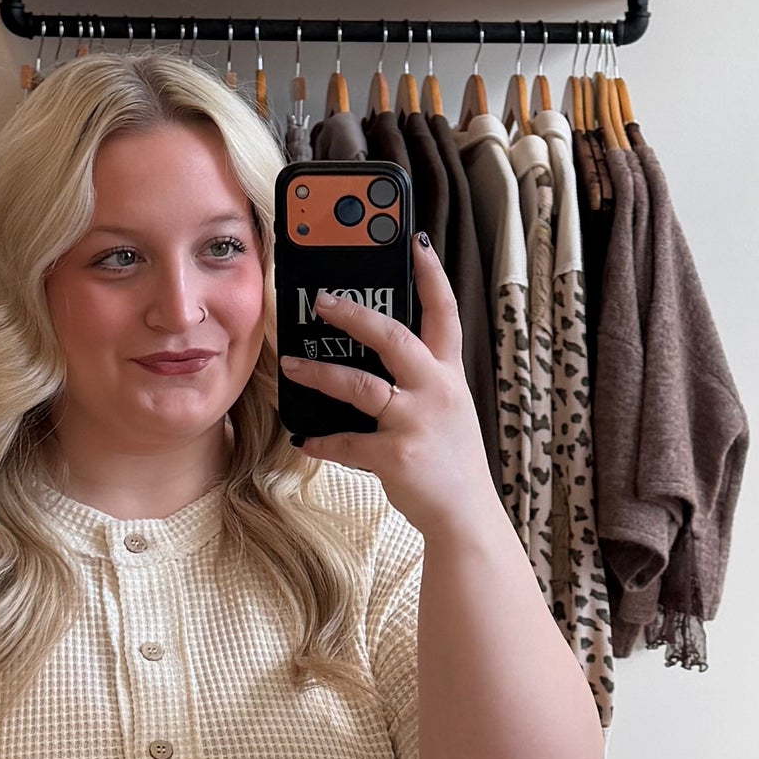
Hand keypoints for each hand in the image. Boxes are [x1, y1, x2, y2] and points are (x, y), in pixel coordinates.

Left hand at [281, 232, 503, 539]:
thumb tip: (371, 355)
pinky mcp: (397, 456)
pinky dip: (322, 441)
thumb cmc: (451, 460)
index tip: (415, 243)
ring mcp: (416, 422)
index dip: (430, 276)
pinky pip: (347, 442)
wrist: (466, 516)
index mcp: (448, 375)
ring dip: (319, 372)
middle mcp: (436, 391)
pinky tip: (304, 439)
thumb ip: (421, 379)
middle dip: (354, 313)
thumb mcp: (449, 409)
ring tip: (291, 363)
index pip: (445, 314)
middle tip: (321, 299)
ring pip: (359, 385)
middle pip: (393, 337)